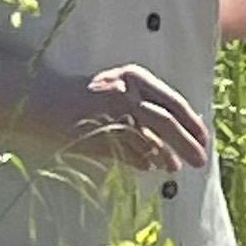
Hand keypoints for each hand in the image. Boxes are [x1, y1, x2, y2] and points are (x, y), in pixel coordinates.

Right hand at [48, 63, 212, 171]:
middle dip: (187, 143)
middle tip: (200, 160)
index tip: (203, 139)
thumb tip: (177, 132)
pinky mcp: (98, 133)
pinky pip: (129, 151)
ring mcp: (110, 113)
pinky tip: (149, 166)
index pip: (173, 102)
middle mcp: (125, 92)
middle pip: (166, 121)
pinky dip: (142, 160)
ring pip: (149, 139)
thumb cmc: (84, 95)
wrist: (42, 98)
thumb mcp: (118, 89)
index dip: (192, 123)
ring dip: (166, 155)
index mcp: (134, 77)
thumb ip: (145, 105)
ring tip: (176, 167)